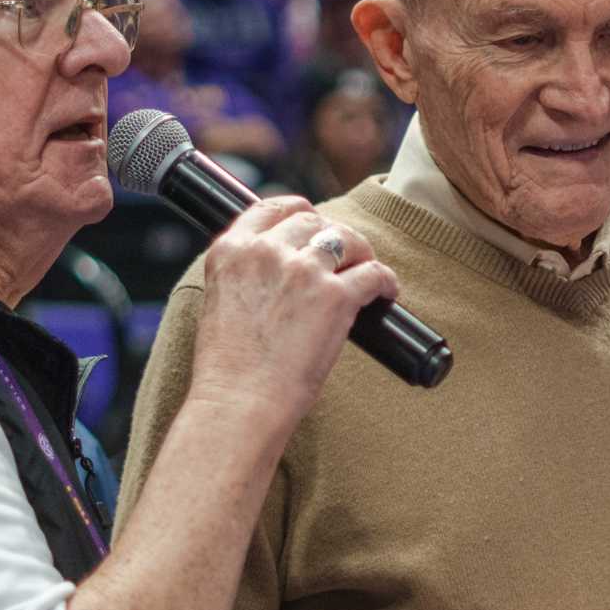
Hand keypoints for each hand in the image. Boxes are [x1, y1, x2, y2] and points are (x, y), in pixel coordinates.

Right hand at [188, 197, 398, 429]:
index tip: (312, 223)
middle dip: (332, 236)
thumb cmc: (230, 367)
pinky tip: (386, 294)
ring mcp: (303, 270)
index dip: (298, 213)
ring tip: (368, 270)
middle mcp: (266, 251)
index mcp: (231, 250)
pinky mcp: (336, 296)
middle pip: (313, 221)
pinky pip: (374, 273)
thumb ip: (248, 275)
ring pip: (346, 239)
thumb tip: (284, 270)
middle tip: (345, 257)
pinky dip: (386, 282)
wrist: (239, 401)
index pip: (270, 207)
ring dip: (361, 252)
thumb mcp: (223, 302)